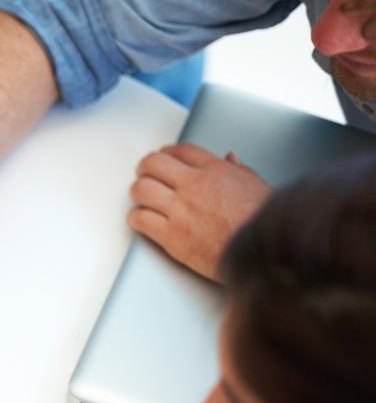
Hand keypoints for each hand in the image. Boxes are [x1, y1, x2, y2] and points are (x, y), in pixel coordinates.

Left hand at [129, 144, 273, 281]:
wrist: (267, 252)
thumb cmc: (265, 222)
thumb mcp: (258, 186)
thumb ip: (239, 171)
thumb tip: (231, 159)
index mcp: (216, 170)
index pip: (180, 150)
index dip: (167, 153)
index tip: (163, 160)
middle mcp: (194, 186)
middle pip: (153, 163)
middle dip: (146, 168)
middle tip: (145, 176)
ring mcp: (181, 210)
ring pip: (141, 189)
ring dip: (138, 193)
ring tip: (142, 200)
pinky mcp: (172, 236)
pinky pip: (140, 219)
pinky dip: (136, 218)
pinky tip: (141, 221)